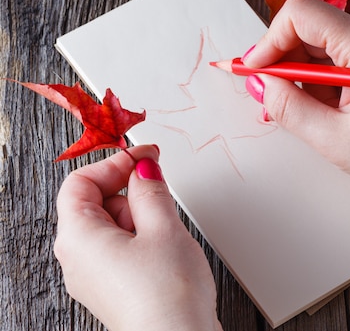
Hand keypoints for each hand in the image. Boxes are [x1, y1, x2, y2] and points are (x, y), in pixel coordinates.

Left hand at [54, 145, 221, 330]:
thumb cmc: (166, 296)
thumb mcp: (163, 228)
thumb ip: (151, 190)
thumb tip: (143, 168)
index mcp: (79, 238)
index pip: (81, 182)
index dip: (114, 162)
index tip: (143, 155)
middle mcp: (78, 259)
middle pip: (96, 203)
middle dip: (130, 190)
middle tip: (160, 189)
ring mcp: (94, 276)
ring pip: (112, 226)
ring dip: (140, 215)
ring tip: (167, 230)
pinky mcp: (113, 287)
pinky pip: (120, 248)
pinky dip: (141, 237)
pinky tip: (165, 247)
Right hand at [243, 0, 349, 210]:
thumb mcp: (330, 137)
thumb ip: (286, 104)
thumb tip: (258, 82)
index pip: (301, 13)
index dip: (270, 40)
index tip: (255, 71)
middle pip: (312, 27)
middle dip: (284, 60)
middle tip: (270, 98)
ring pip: (324, 45)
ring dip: (303, 75)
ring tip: (304, 114)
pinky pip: (341, 58)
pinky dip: (323, 81)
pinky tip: (324, 111)